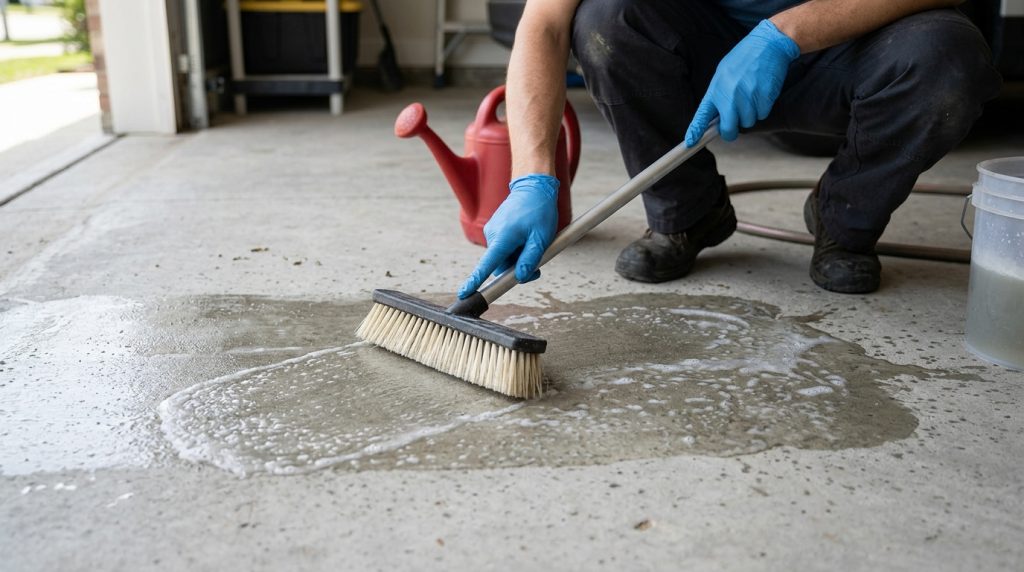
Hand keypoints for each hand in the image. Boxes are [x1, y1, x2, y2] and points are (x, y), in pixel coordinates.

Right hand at [457, 174, 558, 298]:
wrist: (533, 186)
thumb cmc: (539, 211)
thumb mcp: (541, 238)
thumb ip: (530, 260)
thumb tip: (519, 277)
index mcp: (502, 238)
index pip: (486, 266)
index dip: (475, 282)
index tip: (464, 293)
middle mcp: (493, 235)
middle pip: (500, 265)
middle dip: (516, 269)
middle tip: (537, 266)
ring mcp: (493, 231)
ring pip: (504, 256)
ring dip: (518, 257)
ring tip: (534, 243)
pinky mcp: (496, 228)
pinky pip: (504, 246)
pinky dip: (516, 248)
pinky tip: (527, 236)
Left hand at [685, 19, 799, 145]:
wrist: (769, 43)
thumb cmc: (745, 58)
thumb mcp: (724, 73)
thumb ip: (720, 95)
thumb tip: (718, 117)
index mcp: (716, 87)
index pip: (703, 114)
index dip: (696, 130)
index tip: (690, 142)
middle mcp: (730, 94)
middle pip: (729, 128)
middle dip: (731, 130)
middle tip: (734, 126)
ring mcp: (747, 96)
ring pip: (748, 122)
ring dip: (751, 115)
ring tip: (752, 95)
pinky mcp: (764, 97)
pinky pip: (762, 114)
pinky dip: (763, 108)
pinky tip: (762, 92)